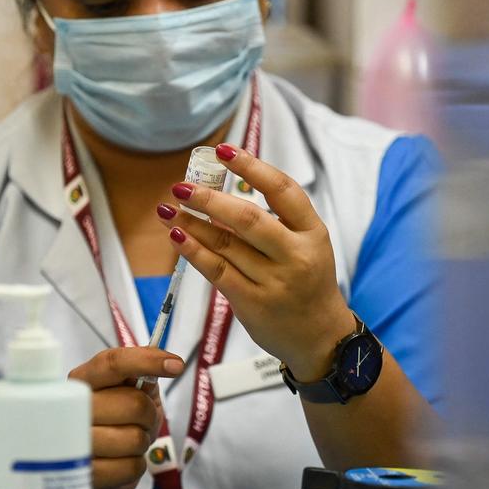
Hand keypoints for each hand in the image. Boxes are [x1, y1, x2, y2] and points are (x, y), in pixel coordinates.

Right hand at [68, 347, 184, 488]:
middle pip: (134, 403)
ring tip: (125, 443)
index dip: (147, 361)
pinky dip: (134, 465)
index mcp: (81, 381)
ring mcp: (74, 444)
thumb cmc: (110, 422)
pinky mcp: (85, 476)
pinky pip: (132, 467)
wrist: (86, 468)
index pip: (113, 363)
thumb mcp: (126, 392)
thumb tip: (168, 364)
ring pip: (135, 438)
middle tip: (140, 421)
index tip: (176, 365)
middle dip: (149, 414)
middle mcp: (72, 408)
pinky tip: (118, 462)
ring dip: (141, 442)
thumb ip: (142, 376)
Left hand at [155, 143, 354, 380]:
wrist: (320, 337)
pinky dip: (193, 251)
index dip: (251, 167)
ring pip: (226, 244)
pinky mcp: (253, 303)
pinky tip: (177, 235)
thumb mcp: (307, 246)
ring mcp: (275, 281)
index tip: (223, 151)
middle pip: (248, 218)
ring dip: (193, 223)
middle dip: (209, 199)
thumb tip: (219, 192)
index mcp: (313, 232)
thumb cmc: (307, 282)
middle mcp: (296, 255)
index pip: (282, 190)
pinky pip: (217, 271)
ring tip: (168, 208)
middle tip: (181, 186)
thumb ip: (275, 221)